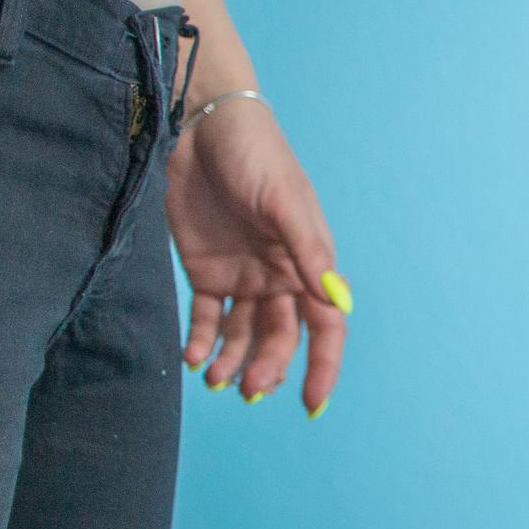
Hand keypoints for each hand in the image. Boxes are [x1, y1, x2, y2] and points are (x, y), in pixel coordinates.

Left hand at [165, 98, 348, 413]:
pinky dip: (200, 340)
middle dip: (267, 367)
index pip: (325, 325)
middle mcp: (279, 277)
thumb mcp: (285, 202)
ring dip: (233, 361)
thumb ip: (308, 253)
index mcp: (308, 263)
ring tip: (214, 379)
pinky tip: (192, 358)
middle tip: (244, 389)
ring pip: (243, 334)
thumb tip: (336, 304)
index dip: (323, 365)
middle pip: (281, 337)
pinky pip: (205, 317)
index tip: (311, 403)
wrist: (203, 125)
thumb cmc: (257, 156)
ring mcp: (242, 276)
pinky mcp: (204, 270)